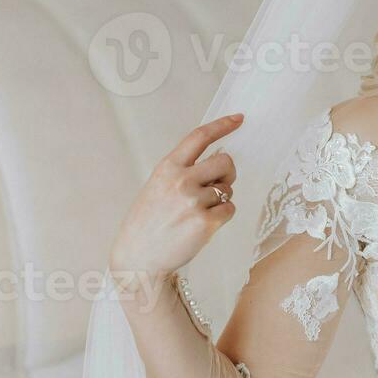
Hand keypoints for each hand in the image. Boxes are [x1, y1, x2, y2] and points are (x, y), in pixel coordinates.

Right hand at [108, 113, 244, 287]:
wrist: (138, 258)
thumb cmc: (149, 222)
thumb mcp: (158, 186)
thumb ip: (183, 172)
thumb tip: (218, 162)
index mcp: (168, 167)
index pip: (199, 137)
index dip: (222, 125)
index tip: (239, 118)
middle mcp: (181, 180)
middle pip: (225, 161)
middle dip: (228, 172)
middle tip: (218, 186)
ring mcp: (194, 201)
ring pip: (228, 189)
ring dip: (221, 199)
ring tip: (198, 212)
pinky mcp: (206, 222)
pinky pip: (230, 209)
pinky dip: (222, 216)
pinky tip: (203, 225)